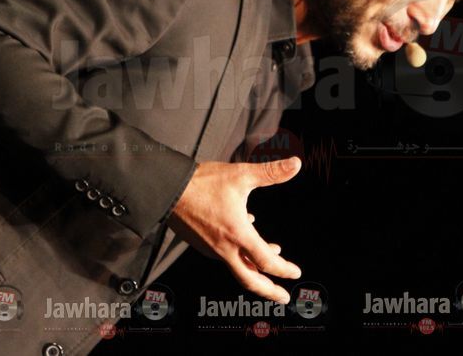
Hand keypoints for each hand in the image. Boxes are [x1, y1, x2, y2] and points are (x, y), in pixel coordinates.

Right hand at [165, 156, 302, 303]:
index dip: (283, 270)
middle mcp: (224, 247)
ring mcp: (210, 248)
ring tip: (267, 261)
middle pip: (249, 280)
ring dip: (254, 268)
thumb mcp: (241, 175)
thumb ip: (271, 172)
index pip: (266, 262)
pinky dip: (239, 254)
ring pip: (236, 267)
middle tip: (283, 298)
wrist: (167, 188)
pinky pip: (224, 255)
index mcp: (237, 234)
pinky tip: (243, 235)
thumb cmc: (202, 182)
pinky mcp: (200, 243)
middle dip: (269, 291)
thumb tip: (296, 164)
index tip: (295, 274)